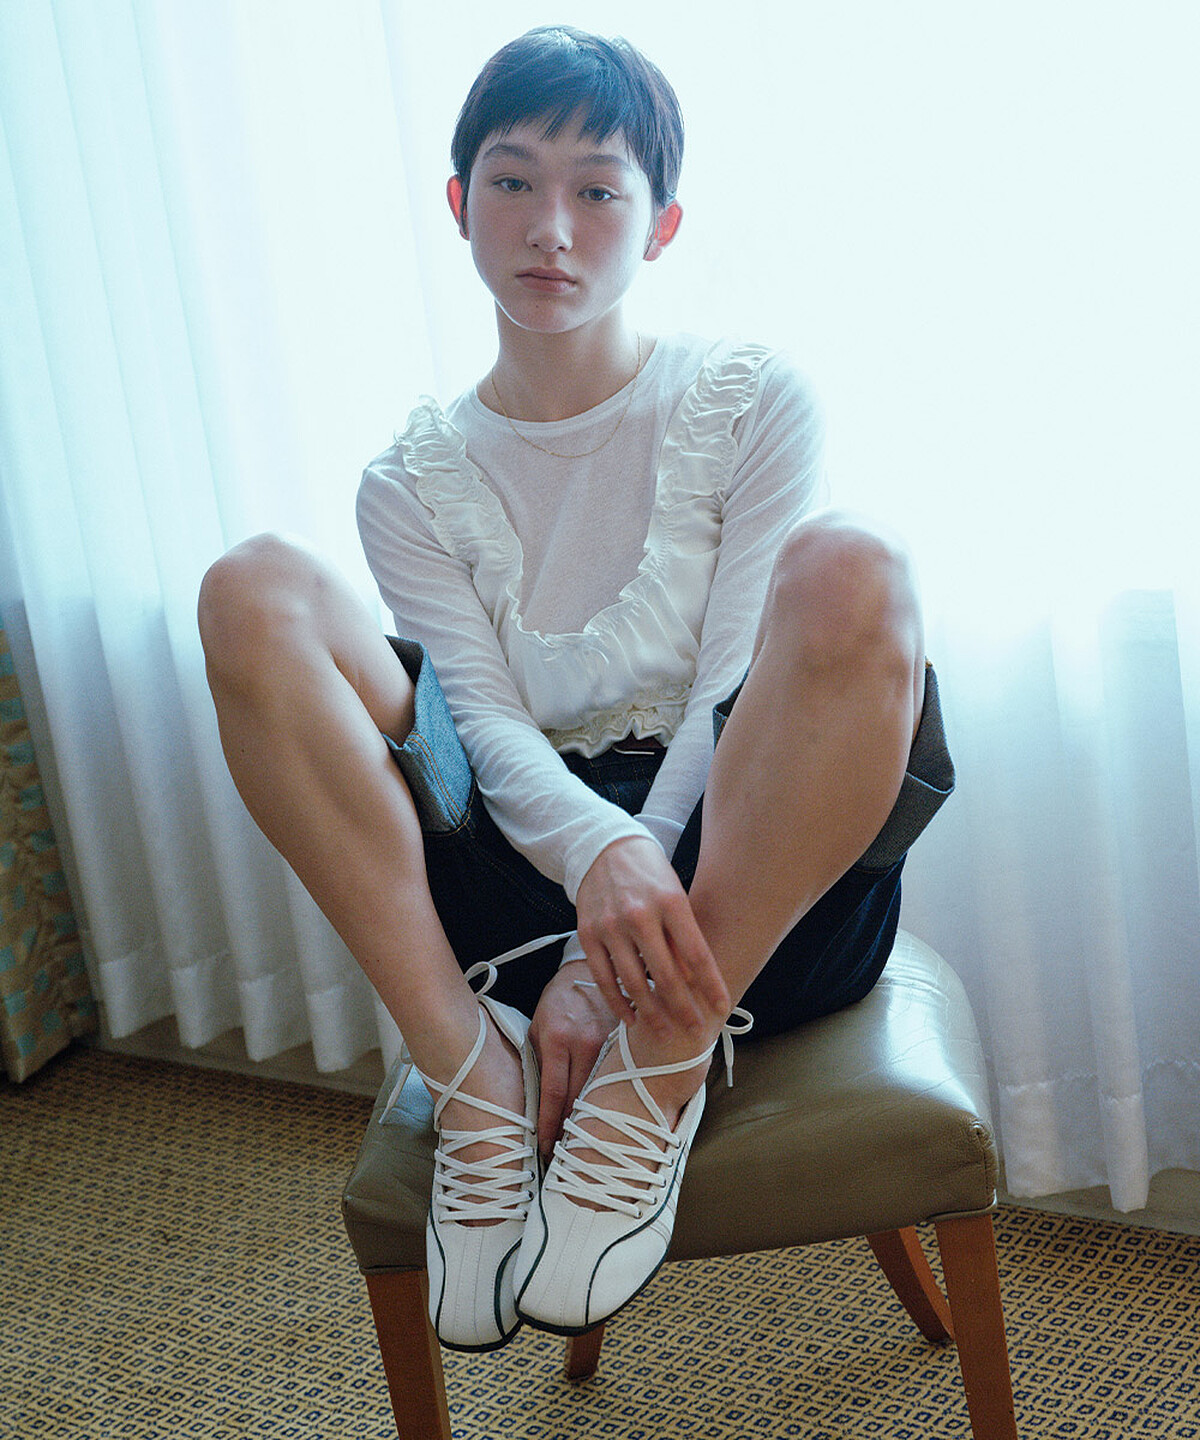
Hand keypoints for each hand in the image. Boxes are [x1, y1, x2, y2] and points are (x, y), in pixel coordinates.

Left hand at [529, 960, 616, 1158]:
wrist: (586, 969)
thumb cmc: (557, 1002)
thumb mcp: (537, 1027)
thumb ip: (537, 1061)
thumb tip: (537, 1103)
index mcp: (557, 1039)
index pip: (553, 1093)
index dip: (549, 1124)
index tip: (545, 1147)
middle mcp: (585, 1042)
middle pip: (578, 1099)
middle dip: (570, 1129)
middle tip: (564, 1155)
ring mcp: (609, 1041)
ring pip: (599, 1092)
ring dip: (591, 1118)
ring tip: (584, 1142)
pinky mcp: (624, 1041)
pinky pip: (615, 1077)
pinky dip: (609, 1098)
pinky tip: (606, 1115)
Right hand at [574, 836, 730, 1037]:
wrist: (602, 847)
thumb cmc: (649, 872)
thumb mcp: (674, 893)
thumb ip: (682, 934)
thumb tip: (693, 979)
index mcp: (669, 902)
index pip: (696, 954)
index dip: (711, 984)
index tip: (723, 1007)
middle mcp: (639, 916)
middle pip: (665, 975)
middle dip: (684, 1009)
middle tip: (697, 1031)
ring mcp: (610, 927)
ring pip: (633, 982)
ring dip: (652, 1013)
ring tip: (665, 1033)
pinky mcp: (587, 935)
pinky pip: (604, 978)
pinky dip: (618, 1002)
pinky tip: (631, 1018)